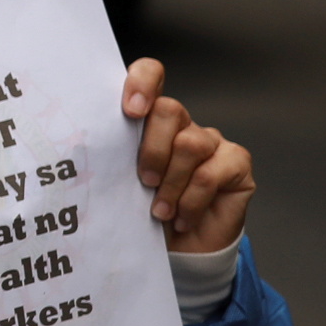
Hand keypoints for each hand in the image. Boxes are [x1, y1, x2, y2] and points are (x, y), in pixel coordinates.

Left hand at [123, 58, 253, 253]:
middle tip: (144, 181)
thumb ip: (116, 155)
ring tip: (160, 211)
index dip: (142, 82)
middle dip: (151, 150)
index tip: (130, 110)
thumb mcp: (122, 181)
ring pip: (189, 144)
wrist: (179, 250)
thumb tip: (89, 144)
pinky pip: (210, 173)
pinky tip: (182, 218)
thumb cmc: (144, 212)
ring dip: (170, 184)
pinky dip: (191, 201)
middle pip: (169, 110)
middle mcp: (182, 125)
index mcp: (149, 119)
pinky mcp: (236, 162)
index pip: (150, 75)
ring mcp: (211, 141)